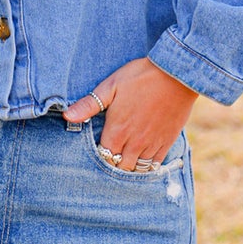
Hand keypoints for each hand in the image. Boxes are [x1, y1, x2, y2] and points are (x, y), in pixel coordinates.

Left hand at [64, 57, 197, 166]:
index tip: (98, 149)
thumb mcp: (110, 86)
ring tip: (124, 159)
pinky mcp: (166, 142)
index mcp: (117, 131)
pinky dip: (147, 166)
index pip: (103, 157)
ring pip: (137, 169)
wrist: (175, 74)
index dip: (99, 156)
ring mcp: (152, 144)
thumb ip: (89, 105)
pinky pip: (155, 165)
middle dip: (113, 164)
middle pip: (120, 167)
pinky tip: (142, 159)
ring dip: (129, 167)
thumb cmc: (140, 77)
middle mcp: (134, 143)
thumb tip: (67, 116)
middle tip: (110, 157)